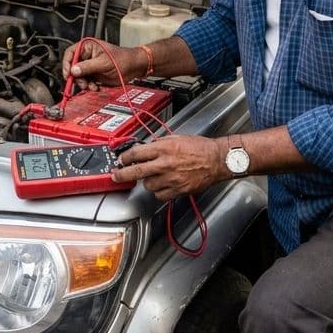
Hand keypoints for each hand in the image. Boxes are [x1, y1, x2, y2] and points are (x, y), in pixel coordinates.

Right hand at [61, 38, 142, 89]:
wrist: (134, 67)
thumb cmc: (122, 59)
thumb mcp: (103, 63)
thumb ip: (88, 67)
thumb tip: (73, 70)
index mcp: (88, 47)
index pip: (70, 53)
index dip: (67, 64)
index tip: (68, 74)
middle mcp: (87, 55)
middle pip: (73, 67)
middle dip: (76, 77)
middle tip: (82, 84)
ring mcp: (90, 65)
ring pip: (78, 76)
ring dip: (83, 83)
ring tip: (91, 86)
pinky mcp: (93, 74)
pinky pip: (85, 81)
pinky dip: (88, 86)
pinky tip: (95, 87)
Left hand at [110, 135, 225, 200]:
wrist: (217, 160)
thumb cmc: (200, 148)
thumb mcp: (177, 138)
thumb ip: (159, 144)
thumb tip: (145, 148)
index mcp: (164, 148)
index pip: (136, 153)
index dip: (125, 158)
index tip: (121, 160)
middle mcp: (165, 164)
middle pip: (136, 171)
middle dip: (122, 174)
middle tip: (116, 175)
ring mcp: (171, 178)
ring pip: (147, 185)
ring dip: (146, 182)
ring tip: (152, 177)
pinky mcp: (178, 190)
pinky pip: (160, 195)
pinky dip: (158, 192)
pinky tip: (162, 185)